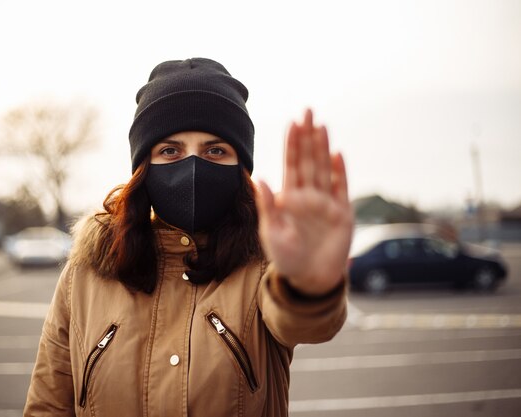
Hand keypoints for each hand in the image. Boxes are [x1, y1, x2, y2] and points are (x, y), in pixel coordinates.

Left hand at [255, 109, 352, 295]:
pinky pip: (342, 189)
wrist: (308, 280)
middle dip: (308, 136)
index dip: (292, 144)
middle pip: (309, 160)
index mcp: (290, 198)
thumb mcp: (271, 232)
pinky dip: (341, 172)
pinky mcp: (342, 215)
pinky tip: (338, 154)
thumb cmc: (286, 258)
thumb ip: (267, 206)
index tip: (292, 123)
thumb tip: (258, 178)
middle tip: (308, 111)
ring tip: (322, 125)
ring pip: (325, 169)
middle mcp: (309, 196)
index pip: (291, 165)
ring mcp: (326, 203)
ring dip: (323, 148)